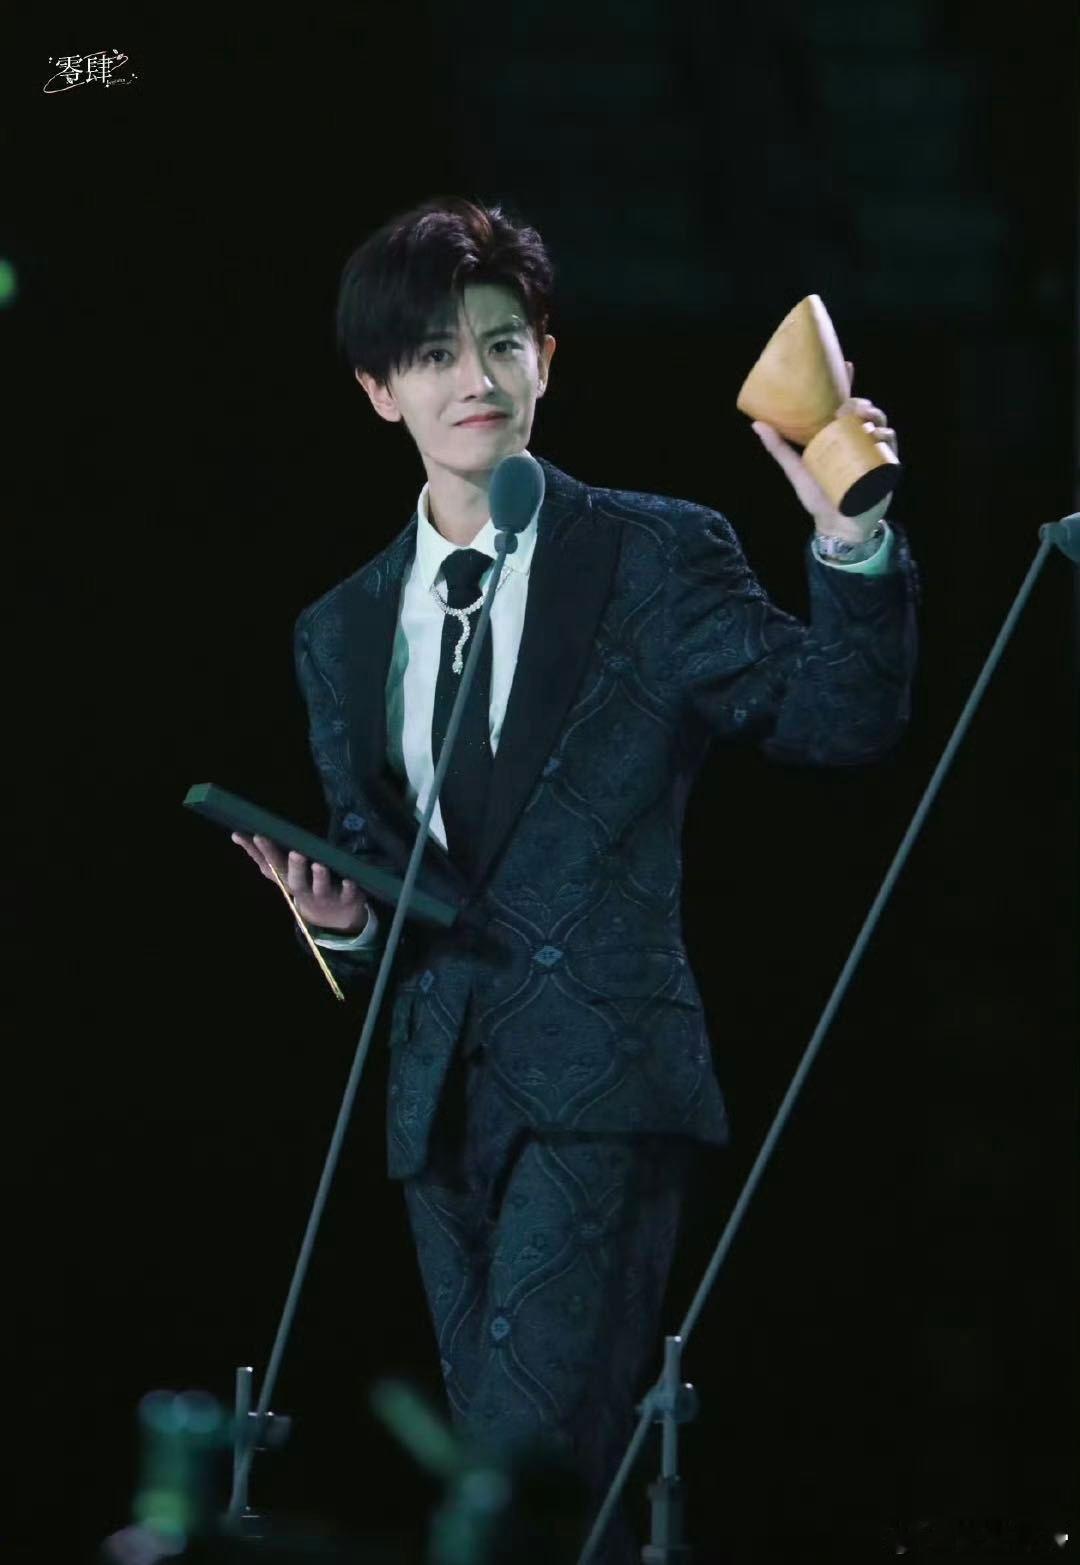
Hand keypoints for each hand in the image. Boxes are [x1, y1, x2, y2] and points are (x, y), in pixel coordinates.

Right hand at [231, 832, 369, 933]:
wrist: (333, 917)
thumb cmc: (304, 885)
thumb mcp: (282, 874)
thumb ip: (260, 855)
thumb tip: (235, 834)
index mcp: (287, 880)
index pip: (274, 865)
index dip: (265, 851)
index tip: (258, 834)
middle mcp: (304, 889)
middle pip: (297, 880)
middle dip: (295, 867)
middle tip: (295, 853)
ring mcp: (326, 896)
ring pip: (321, 887)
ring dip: (320, 877)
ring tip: (319, 864)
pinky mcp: (347, 898)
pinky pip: (349, 893)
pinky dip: (350, 888)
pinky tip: (350, 880)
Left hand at [751, 360, 899, 539]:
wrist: (837, 526)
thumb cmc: (817, 497)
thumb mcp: (796, 470)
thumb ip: (779, 448)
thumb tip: (756, 424)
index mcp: (838, 436)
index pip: (845, 405)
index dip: (848, 383)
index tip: (847, 366)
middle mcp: (857, 440)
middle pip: (865, 411)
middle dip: (860, 402)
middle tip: (847, 407)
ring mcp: (873, 452)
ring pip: (880, 425)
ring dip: (873, 416)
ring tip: (860, 419)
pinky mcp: (885, 467)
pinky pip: (889, 446)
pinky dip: (884, 438)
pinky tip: (876, 435)